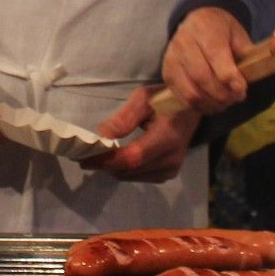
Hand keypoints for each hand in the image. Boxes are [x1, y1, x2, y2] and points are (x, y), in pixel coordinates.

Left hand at [82, 86, 203, 182]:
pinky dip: (124, 170)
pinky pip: (139, 177)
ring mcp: (171, 169)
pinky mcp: (169, 174)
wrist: (191, 109)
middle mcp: (171, 159)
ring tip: (98, 156)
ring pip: (131, 176)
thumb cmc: (165, 98)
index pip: (132, 157)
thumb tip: (101, 137)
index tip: (83, 157)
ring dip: (112, 168)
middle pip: (129, 170)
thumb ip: (123, 118)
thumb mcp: (143, 98)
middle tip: (85, 155)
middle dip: (104, 164)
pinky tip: (117, 158)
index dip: (106, 160)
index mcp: (167, 137)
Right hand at [160, 7, 252, 114]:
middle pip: (202, 78)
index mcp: (205, 29)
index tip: (242, 90)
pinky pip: (182, 97)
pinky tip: (210, 103)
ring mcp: (172, 58)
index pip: (217, 59)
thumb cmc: (221, 29)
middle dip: (222, 94)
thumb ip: (245, 54)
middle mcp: (184, 42)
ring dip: (211, 103)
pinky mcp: (167, 73)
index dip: (231, 79)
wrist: (196, 20)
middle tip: (235, 99)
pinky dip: (198, 106)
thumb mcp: (237, 34)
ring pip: (191, 91)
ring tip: (224, 103)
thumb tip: (250, 76)